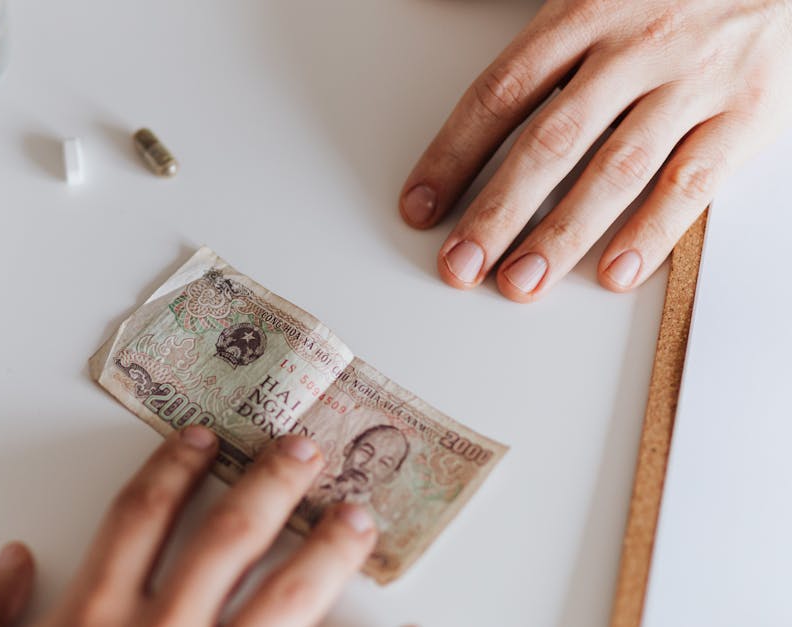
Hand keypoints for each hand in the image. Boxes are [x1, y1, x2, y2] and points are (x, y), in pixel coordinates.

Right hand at [0, 427, 376, 626]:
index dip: (172, 470)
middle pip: (225, 540)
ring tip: (356, 519)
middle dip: (269, 485)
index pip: (140, 520)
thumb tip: (10, 560)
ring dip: (324, 554)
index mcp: (91, 622)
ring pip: (282, 605)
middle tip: (304, 450)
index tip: (204, 440)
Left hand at [400, 0, 791, 301]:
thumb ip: (536, 44)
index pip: (500, 94)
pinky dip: (652, 232)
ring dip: (562, 234)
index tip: (420, 206)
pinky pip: (692, 181)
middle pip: (549, 140)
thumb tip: (443, 41)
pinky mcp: (748, 112)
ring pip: (616, 169)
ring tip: (521, 282)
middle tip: (460, 263)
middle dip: (497, 211)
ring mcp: (692, 81)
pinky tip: (615, 272)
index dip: (453, 155)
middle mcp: (635, 47)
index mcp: (584, 12)